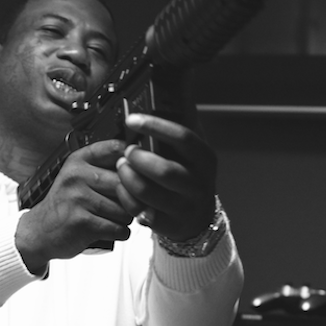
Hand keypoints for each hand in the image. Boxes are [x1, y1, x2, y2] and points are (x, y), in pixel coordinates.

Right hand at [15, 139, 131, 271]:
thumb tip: (147, 167)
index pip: (118, 149)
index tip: (135, 174)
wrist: (40, 232)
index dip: (134, 163)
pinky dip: (121, 233)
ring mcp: (78, 198)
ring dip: (126, 218)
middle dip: (132, 199)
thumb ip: (107, 168)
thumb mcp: (80, 177)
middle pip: (127, 183)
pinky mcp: (82, 223)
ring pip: (126, 208)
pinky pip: (119, 228)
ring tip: (113, 219)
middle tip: (125, 206)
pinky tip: (110, 230)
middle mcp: (77, 175)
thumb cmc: (68, 205)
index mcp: (80, 160)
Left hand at [115, 113, 216, 241]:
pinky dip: (126, 197)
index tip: (132, 119)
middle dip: (139, 158)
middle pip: (165, 170)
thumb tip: (160, 101)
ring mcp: (184, 206)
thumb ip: (178, 135)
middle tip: (127, 151)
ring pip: (149, 192)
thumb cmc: (190, 180)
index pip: (183, 138)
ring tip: (121, 166)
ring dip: (128, 177)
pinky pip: (140, 210)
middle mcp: (198, 184)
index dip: (156, 127)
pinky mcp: (168, 224)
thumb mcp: (193, 156)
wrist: (198, 219)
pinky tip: (122, 187)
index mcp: (205, 160)